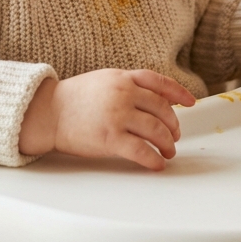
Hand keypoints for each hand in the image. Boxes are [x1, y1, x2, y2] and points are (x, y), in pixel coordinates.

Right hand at [18, 69, 195, 169]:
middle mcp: (123, 93)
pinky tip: (157, 164)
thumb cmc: (75, 98)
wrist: (49, 112)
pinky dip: (154, 159)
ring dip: (167, 144)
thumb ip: (129, 85)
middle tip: (174, 136)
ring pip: (156, 131)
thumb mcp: (104, 80)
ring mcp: (117, 115)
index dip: (179, 93)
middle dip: (173, 126)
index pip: (159, 82)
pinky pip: (141, 150)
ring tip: (168, 152)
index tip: (191, 103)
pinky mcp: (110, 138)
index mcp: (122, 77)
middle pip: (162, 110)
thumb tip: (157, 99)